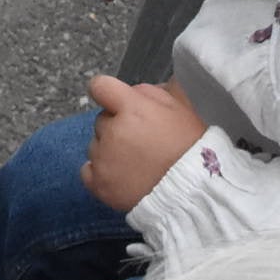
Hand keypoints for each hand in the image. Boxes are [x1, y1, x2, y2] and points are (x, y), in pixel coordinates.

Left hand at [80, 76, 207, 213]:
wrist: (191, 192)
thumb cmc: (189, 148)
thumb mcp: (179, 108)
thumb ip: (149, 93)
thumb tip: (131, 93)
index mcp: (132, 109)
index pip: (100, 87)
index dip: (108, 93)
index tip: (116, 103)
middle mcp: (112, 131)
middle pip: (102, 120)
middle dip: (116, 126)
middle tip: (139, 141)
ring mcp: (103, 158)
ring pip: (95, 145)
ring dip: (109, 150)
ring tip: (134, 163)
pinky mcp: (98, 184)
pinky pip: (87, 170)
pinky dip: (100, 172)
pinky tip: (120, 175)